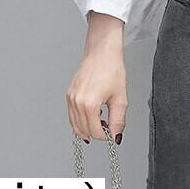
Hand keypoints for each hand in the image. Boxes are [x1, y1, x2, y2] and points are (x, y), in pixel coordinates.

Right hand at [66, 20, 126, 145]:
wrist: (102, 52)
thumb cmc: (111, 69)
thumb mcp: (120, 97)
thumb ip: (118, 120)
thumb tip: (116, 136)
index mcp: (89, 103)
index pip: (95, 132)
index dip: (106, 135)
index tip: (113, 131)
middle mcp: (77, 102)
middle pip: (84, 130)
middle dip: (97, 132)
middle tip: (109, 126)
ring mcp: (71, 98)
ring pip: (75, 125)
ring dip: (88, 128)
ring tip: (102, 119)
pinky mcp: (69, 95)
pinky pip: (72, 116)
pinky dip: (81, 120)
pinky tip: (93, 114)